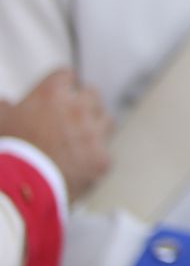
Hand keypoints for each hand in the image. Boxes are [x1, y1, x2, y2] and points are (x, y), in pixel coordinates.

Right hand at [0, 70, 111, 200]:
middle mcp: (78, 108)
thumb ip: (3, 106)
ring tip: (78, 139)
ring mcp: (93, 133)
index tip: (56, 92)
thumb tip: (6, 102)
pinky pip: (104, 152)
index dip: (60, 84)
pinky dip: (93, 157)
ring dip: (94, 126)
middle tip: (69, 116)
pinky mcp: (101, 158)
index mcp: (52, 95)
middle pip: (91, 94)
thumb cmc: (7, 152)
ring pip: (104, 120)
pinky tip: (79, 164)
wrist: (20, 190)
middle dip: (81, 103)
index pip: (65, 75)